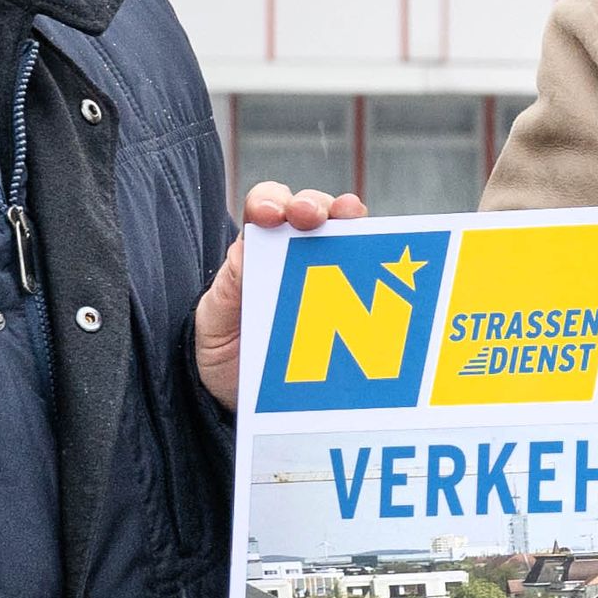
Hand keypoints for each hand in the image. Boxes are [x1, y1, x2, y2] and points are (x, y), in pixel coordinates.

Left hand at [194, 179, 363, 406]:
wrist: (242, 396)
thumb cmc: (223, 350)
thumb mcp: (214, 319)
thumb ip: (229, 287)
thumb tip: (247, 252)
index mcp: (254, 248)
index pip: (266, 208)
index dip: (271, 201)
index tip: (272, 214)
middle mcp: (293, 251)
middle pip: (312, 210)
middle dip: (316, 204)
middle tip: (314, 216)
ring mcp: (327, 272)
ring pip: (345, 233)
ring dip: (352, 221)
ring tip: (355, 220)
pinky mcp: (351, 299)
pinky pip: (368, 272)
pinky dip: (378, 260)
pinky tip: (383, 262)